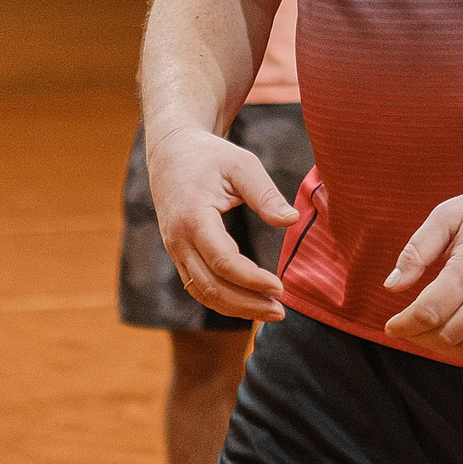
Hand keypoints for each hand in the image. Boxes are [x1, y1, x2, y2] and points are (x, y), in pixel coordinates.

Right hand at [146, 124, 299, 322]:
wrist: (171, 151)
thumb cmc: (210, 156)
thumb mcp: (241, 165)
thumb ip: (265, 194)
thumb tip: (291, 221)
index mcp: (193, 217)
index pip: (223, 262)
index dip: (253, 280)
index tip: (280, 287)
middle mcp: (178, 240)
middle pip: (211, 287)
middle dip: (246, 304)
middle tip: (280, 311)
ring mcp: (174, 250)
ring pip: (201, 293)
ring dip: (235, 308)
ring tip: (269, 312)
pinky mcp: (177, 254)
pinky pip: (197, 286)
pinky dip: (221, 300)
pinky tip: (247, 303)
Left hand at [382, 179, 462, 358]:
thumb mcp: (447, 216)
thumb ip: (417, 250)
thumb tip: (392, 285)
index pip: (429, 311)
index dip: (404, 325)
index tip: (391, 326)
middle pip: (446, 335)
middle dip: (418, 337)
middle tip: (407, 326)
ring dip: (441, 348)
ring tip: (427, 333)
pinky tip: (454, 338)